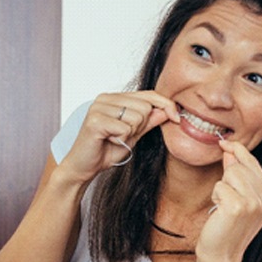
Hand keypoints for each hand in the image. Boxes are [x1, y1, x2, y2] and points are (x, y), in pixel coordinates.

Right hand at [60, 91, 178, 181]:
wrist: (84, 167)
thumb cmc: (106, 149)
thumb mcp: (135, 134)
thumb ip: (150, 121)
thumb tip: (169, 110)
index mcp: (116, 97)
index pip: (149, 94)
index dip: (166, 105)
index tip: (177, 118)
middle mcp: (106, 98)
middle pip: (146, 107)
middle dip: (141, 126)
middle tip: (124, 136)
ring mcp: (99, 107)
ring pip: (137, 117)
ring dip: (130, 134)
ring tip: (115, 138)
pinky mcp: (95, 120)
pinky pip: (125, 128)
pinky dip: (122, 139)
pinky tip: (109, 141)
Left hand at [195, 140, 261, 261]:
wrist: (222, 257)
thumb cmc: (228, 228)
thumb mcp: (239, 198)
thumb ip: (238, 173)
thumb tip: (230, 150)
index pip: (253, 161)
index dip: (237, 150)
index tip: (224, 144)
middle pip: (240, 165)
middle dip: (228, 177)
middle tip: (228, 201)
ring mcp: (255, 202)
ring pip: (230, 173)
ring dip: (221, 188)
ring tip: (225, 206)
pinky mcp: (238, 207)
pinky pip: (219, 186)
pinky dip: (215, 197)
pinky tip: (220, 213)